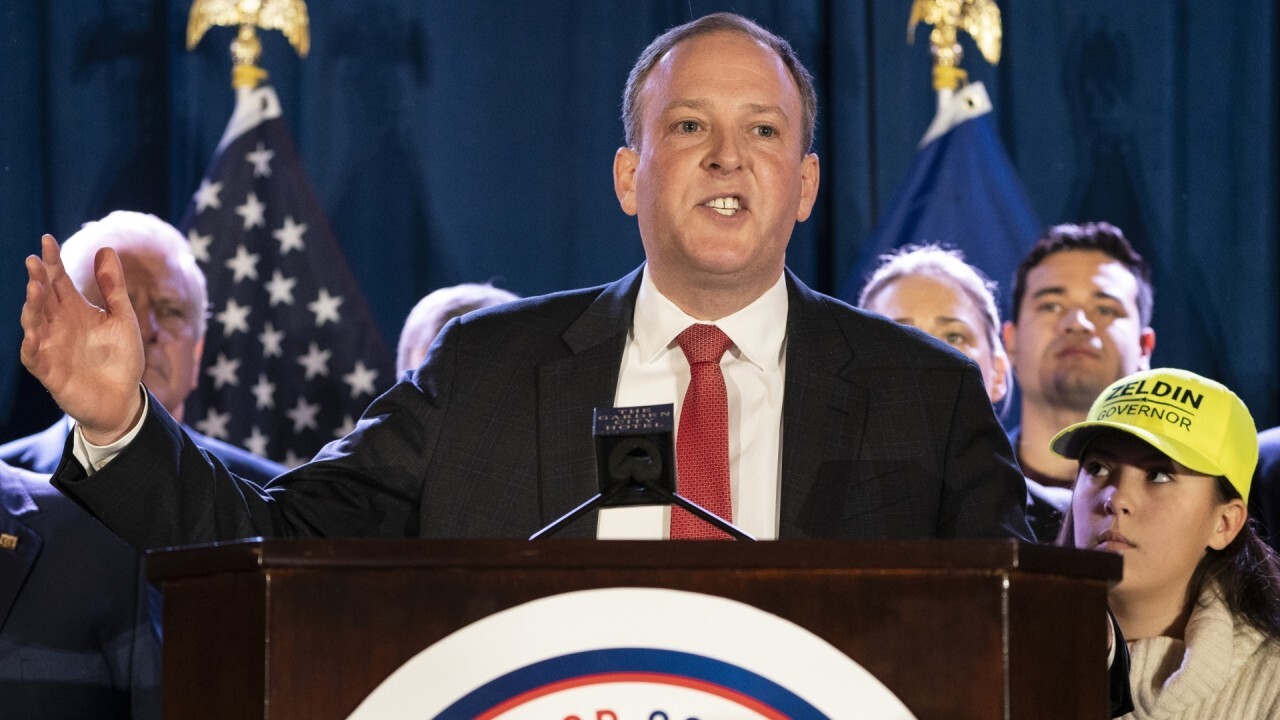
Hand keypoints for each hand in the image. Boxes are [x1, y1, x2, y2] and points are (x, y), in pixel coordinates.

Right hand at [20, 234, 144, 442]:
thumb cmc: (122, 358)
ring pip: (34, 322)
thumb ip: (114, 288)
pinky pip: (33, 355)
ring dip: (32, 306)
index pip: (58, 280)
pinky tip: (34, 331)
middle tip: (36, 262)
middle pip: (43, 297)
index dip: (52, 261)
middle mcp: (59, 324)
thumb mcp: (122, 318)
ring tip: (35, 288)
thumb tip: (105, 248)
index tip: (47, 239)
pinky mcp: (49, 370)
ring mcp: (51, 346)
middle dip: (38, 279)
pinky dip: (32, 344)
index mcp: (75, 309)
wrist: (123, 398)